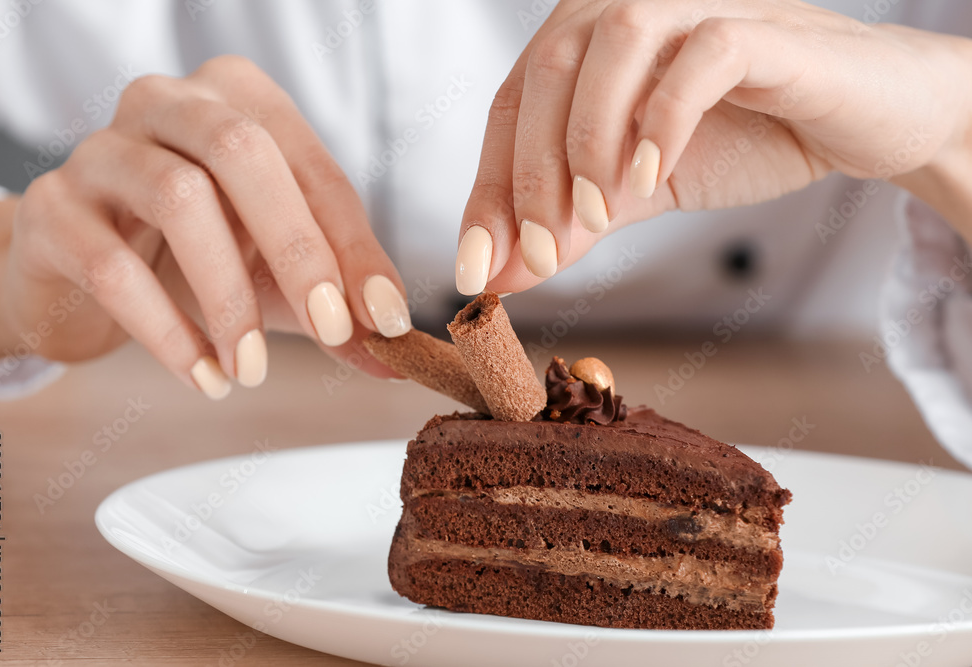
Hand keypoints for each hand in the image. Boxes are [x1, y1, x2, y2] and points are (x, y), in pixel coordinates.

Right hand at [0, 55, 410, 397]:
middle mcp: (168, 103)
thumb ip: (337, 308)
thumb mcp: (276, 277)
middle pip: (242, 152)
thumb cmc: (196, 260)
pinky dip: (169, 331)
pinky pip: (114, 266)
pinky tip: (206, 377)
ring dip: (228, 298)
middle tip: (331, 330)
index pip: (313, 167)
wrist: (81, 276)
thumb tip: (399, 356)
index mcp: (238, 101)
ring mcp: (102, 150)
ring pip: (179, 199)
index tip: (388, 318)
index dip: (356, 245)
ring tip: (253, 369)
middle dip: (299, 249)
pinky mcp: (52, 209)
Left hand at [455, 0, 971, 294]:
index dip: (488, 189)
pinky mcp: (762, 25)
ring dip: (589, 141)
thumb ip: (572, 225)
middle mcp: (629, 5)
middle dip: (531, 176)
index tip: (477, 269)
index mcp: (590, 41)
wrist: (865, 120)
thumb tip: (498, 278)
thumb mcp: (638, 192)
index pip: (512, 107)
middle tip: (542, 257)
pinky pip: (700, 54)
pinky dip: (665, 117)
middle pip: (545, 73)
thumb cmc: (750, 137)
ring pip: (610, 44)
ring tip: (603, 216)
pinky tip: (654, 177)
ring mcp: (696, 4)